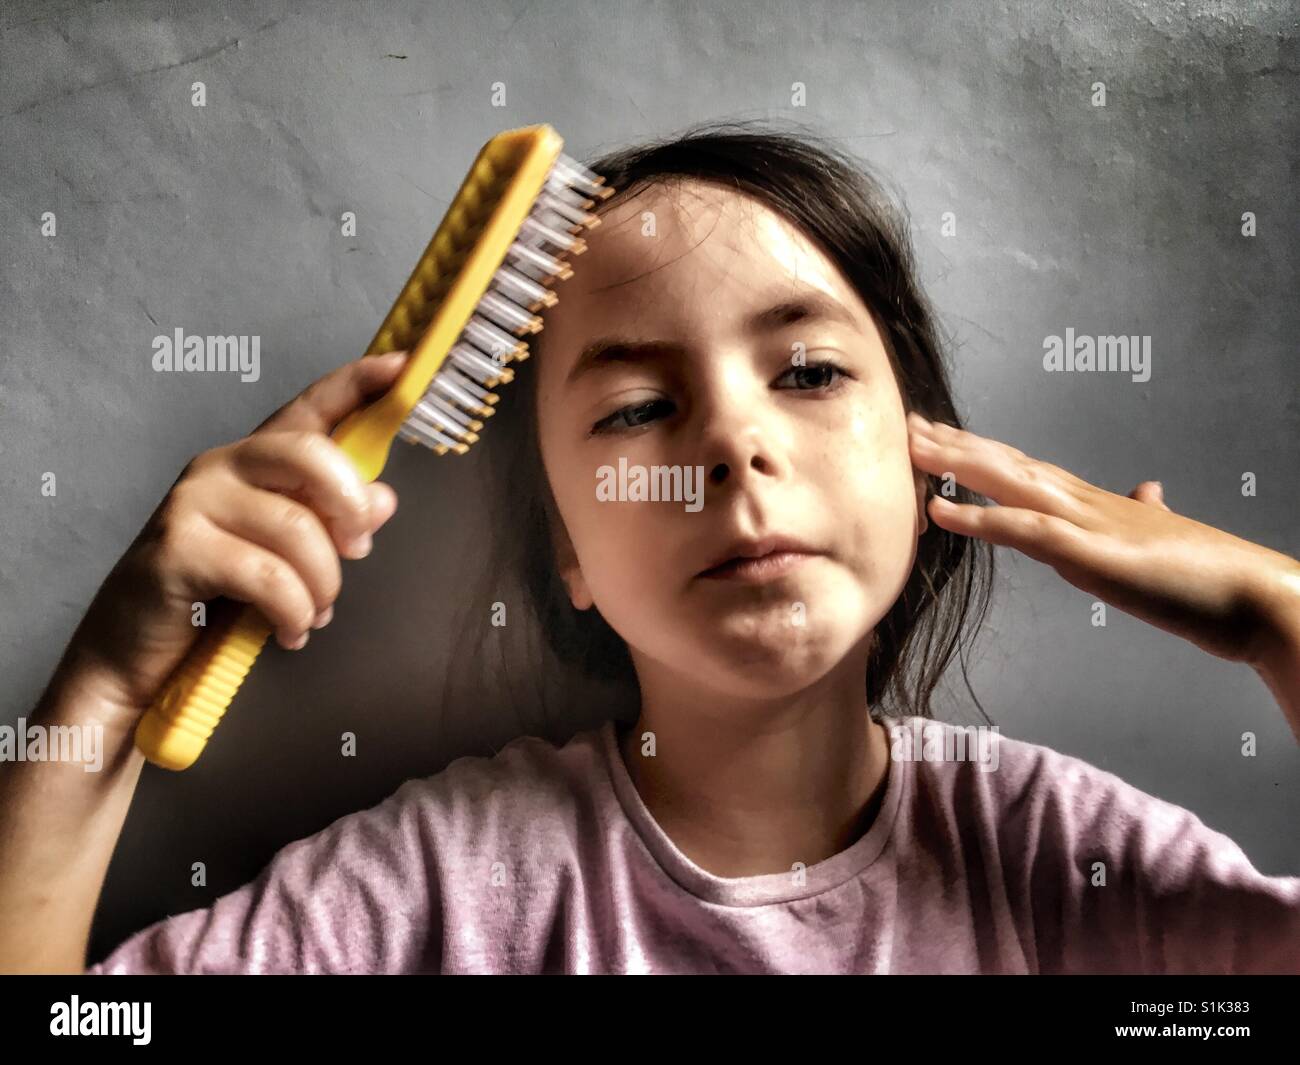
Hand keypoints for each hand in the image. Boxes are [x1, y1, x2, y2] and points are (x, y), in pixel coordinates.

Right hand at [44, 351, 410, 727]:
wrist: (136, 650)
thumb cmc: (218, 594)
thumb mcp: (286, 555)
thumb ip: (331, 522)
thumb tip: (384, 498)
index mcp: (255, 459)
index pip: (311, 407)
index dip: (359, 383)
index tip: (405, 366)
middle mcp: (222, 465)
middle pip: (311, 454)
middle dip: (351, 507)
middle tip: (359, 552)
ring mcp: (194, 502)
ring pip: (297, 528)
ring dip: (323, 584)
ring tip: (315, 614)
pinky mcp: (177, 548)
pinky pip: (266, 575)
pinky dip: (293, 611)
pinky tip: (292, 632)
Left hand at [906, 411, 1299, 670]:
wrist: (1260, 600)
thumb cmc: (1213, 580)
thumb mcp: (1167, 541)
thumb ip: (1146, 517)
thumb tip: (1148, 492)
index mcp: (1100, 505)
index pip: (1030, 469)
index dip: (985, 451)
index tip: (946, 436)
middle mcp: (1088, 504)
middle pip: (1010, 464)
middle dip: (957, 444)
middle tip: (907, 424)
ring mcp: (1089, 525)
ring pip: (1011, 483)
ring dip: (956, 464)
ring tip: (910, 448)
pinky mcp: (1094, 555)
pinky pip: (1024, 531)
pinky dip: (979, 517)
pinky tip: (941, 510)